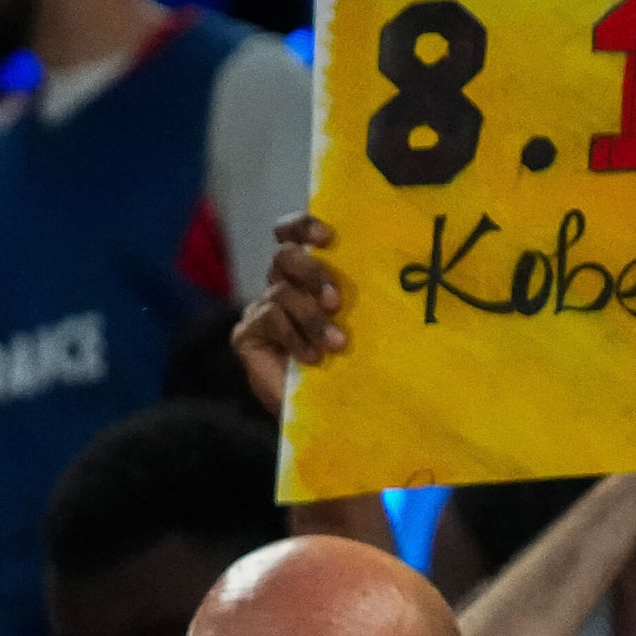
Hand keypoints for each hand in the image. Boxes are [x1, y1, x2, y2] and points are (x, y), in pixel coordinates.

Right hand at [231, 214, 342, 416]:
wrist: (324, 409)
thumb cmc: (349, 363)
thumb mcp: (359, 321)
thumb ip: (358, 293)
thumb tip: (389, 265)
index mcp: (306, 274)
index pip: (292, 234)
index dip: (303, 227)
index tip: (327, 236)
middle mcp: (280, 286)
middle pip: (285, 256)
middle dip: (312, 273)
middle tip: (337, 302)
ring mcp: (260, 310)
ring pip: (280, 292)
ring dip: (312, 318)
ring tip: (335, 345)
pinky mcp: (245, 335)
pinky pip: (268, 319)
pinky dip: (293, 337)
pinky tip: (309, 358)